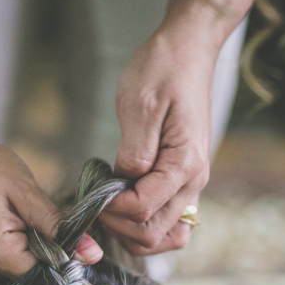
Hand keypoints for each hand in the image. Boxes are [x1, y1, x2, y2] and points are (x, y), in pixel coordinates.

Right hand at [0, 126, 102, 281]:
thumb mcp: (25, 191)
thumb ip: (59, 226)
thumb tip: (93, 254)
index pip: (46, 274)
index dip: (64, 256)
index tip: (69, 232)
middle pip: (35, 278)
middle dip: (50, 253)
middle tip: (43, 217)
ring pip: (25, 273)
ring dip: (36, 251)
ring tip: (26, 218)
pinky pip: (11, 267)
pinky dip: (23, 250)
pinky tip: (18, 225)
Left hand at [100, 20, 217, 255]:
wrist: (189, 49)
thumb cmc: (164, 70)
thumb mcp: (141, 107)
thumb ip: (133, 153)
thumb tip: (123, 185)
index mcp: (185, 165)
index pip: (142, 211)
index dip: (110, 209)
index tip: (90, 190)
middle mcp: (194, 181)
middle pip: (154, 234)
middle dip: (118, 225)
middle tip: (94, 201)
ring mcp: (191, 182)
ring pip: (164, 235)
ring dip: (132, 231)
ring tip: (108, 207)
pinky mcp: (182, 178)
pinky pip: (168, 219)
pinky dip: (143, 221)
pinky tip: (122, 202)